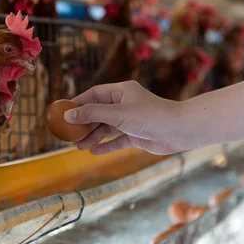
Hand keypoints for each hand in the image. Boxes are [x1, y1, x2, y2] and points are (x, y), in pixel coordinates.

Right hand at [64, 81, 195, 154]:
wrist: (179, 130)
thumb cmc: (150, 116)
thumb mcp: (117, 113)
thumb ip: (92, 114)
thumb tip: (69, 115)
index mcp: (122, 91)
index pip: (95, 94)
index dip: (79, 102)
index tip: (64, 111)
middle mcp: (125, 104)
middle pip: (99, 112)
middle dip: (84, 123)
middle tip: (69, 133)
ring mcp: (131, 120)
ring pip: (107, 127)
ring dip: (93, 136)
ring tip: (78, 146)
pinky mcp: (137, 135)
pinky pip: (117, 140)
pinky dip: (106, 145)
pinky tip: (94, 152)